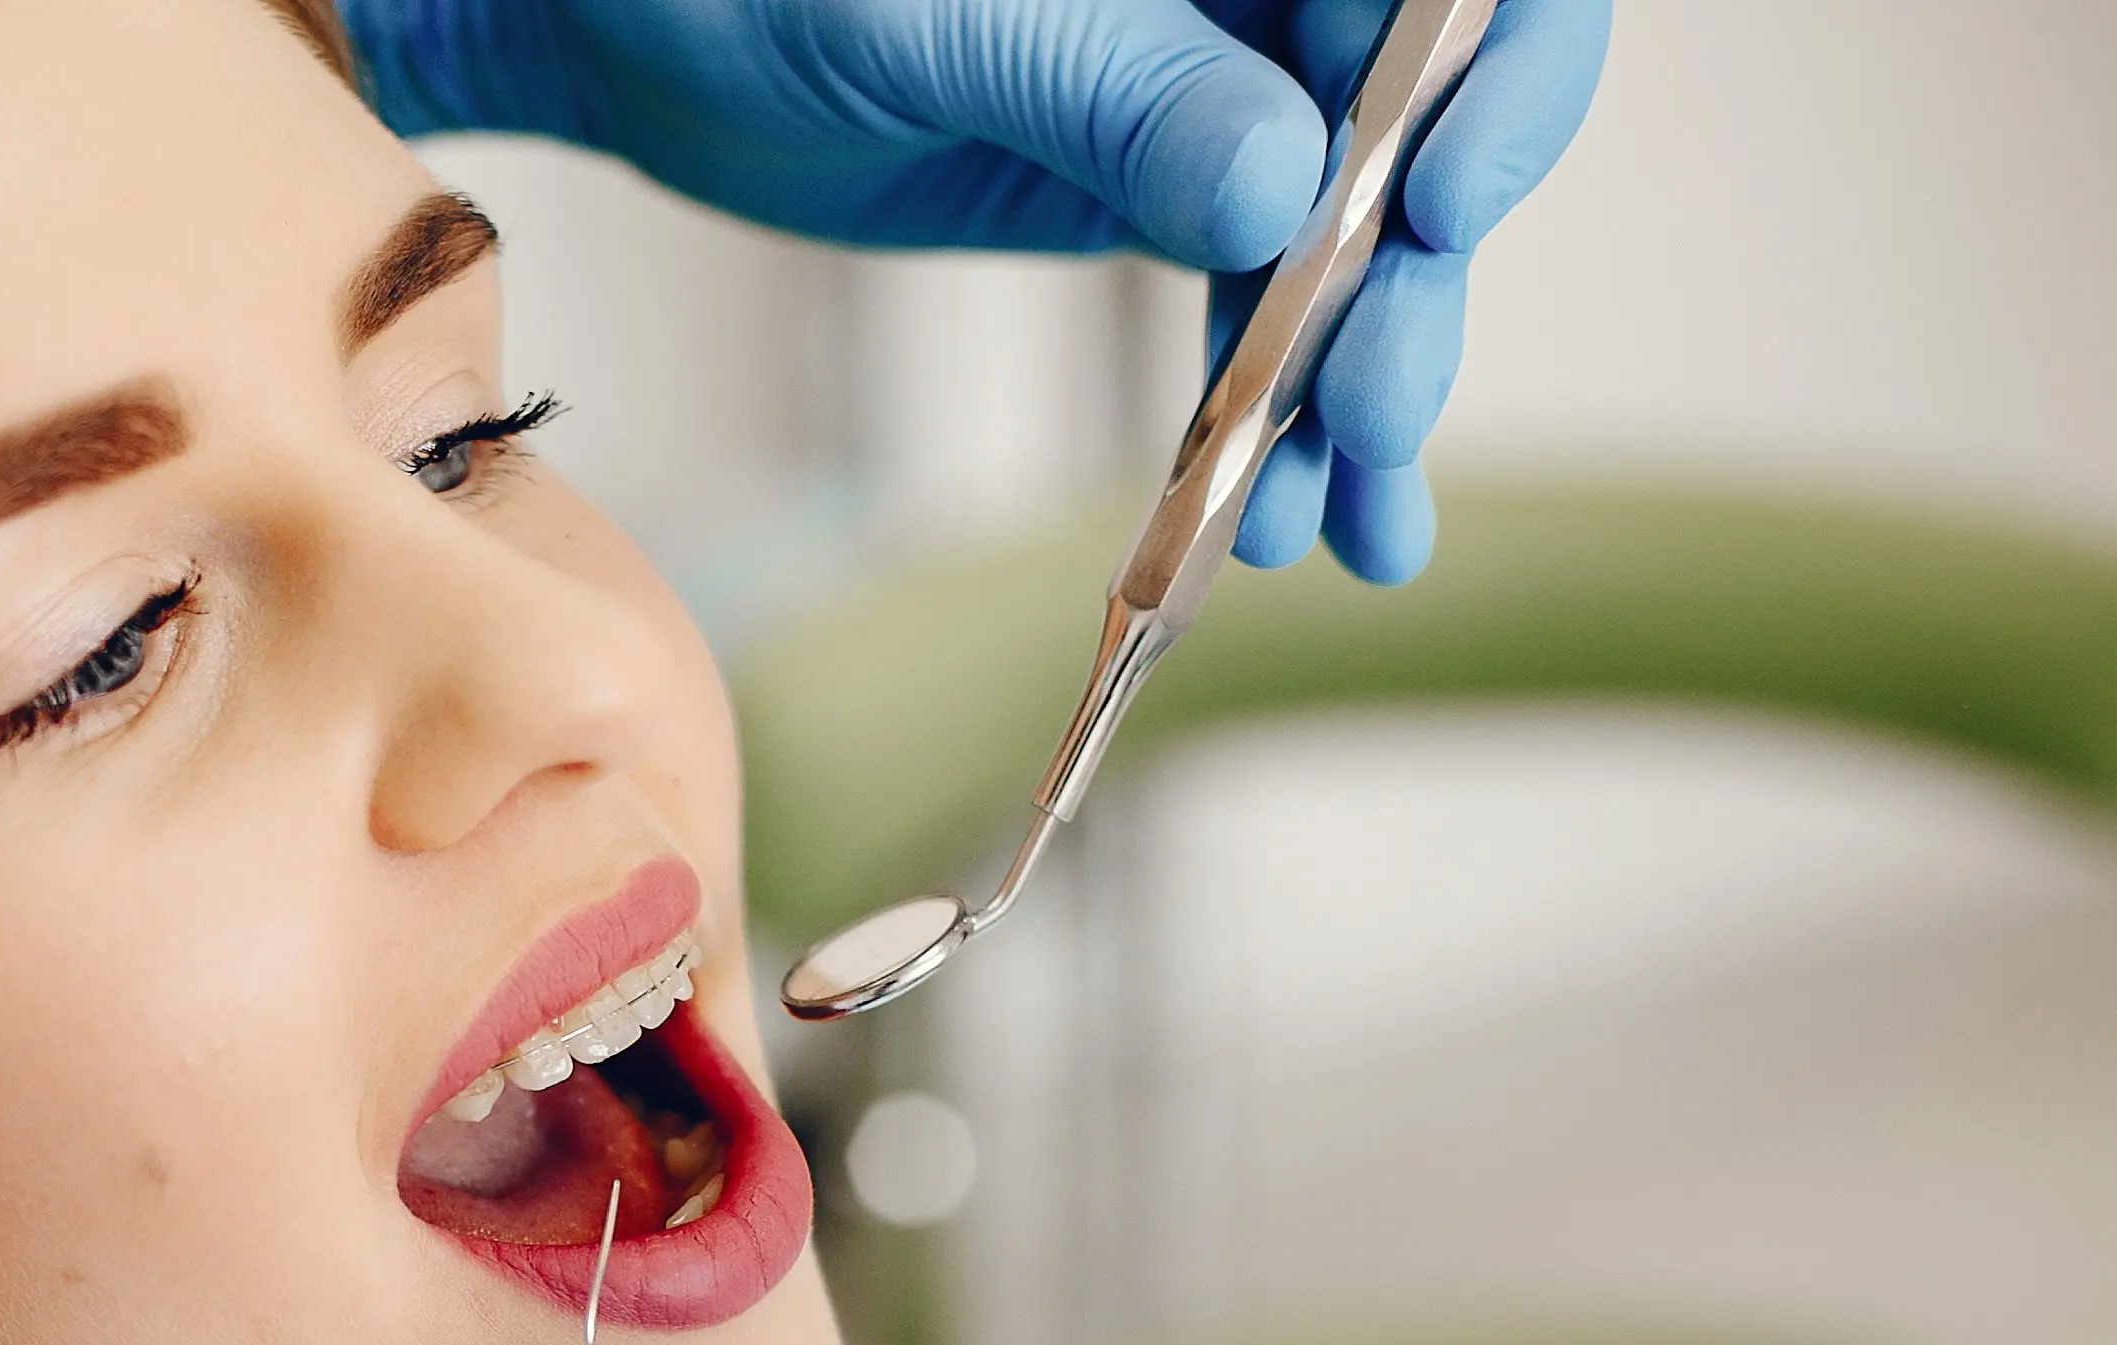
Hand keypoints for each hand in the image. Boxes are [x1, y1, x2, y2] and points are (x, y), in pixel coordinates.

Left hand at [343, 0, 1610, 580]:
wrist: (623, 23)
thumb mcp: (918, 20)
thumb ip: (1104, 82)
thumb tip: (1275, 182)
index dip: (1493, 83)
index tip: (1437, 206)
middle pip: (1425, 123)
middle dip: (1415, 278)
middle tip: (1369, 409)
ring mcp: (1221, 82)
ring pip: (1355, 238)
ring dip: (1355, 388)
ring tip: (1328, 518)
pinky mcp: (1162, 181)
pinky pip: (1264, 300)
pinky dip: (1281, 416)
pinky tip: (1294, 521)